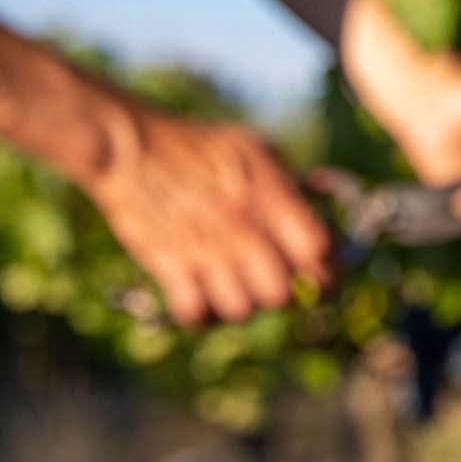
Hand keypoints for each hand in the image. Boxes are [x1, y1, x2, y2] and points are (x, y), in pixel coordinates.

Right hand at [85, 103, 332, 326]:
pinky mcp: (169, 265)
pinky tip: (205, 299)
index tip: (326, 273)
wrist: (130, 146)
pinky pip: (197, 315)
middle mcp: (243, 229)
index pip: (319, 252)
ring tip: (239, 289)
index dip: (330, 269)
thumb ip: (291, 179)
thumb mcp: (256, 149)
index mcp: (271, 198)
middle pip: (282, 293)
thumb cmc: (198, 145)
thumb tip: (324, 192)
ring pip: (242, 310)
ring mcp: (205, 250)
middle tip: (278, 284)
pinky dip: (203, 316)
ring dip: (244, 306)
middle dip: (286, 295)